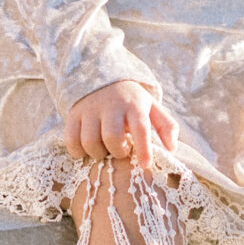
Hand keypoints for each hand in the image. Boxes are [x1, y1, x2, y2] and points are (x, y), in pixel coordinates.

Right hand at [63, 80, 179, 169]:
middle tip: (122, 150)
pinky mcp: (73, 115)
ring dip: (98, 153)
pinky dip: (79, 152)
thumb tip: (172, 149)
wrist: (102, 79)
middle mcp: (110, 105)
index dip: (143, 148)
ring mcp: (89, 109)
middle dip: (118, 151)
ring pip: (90, 141)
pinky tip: (88, 149)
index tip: (146, 165)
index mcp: (134, 104)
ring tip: (105, 149)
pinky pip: (71, 141)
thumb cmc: (131, 102)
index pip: (140, 127)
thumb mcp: (152, 108)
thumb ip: (166, 126)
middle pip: (111, 136)